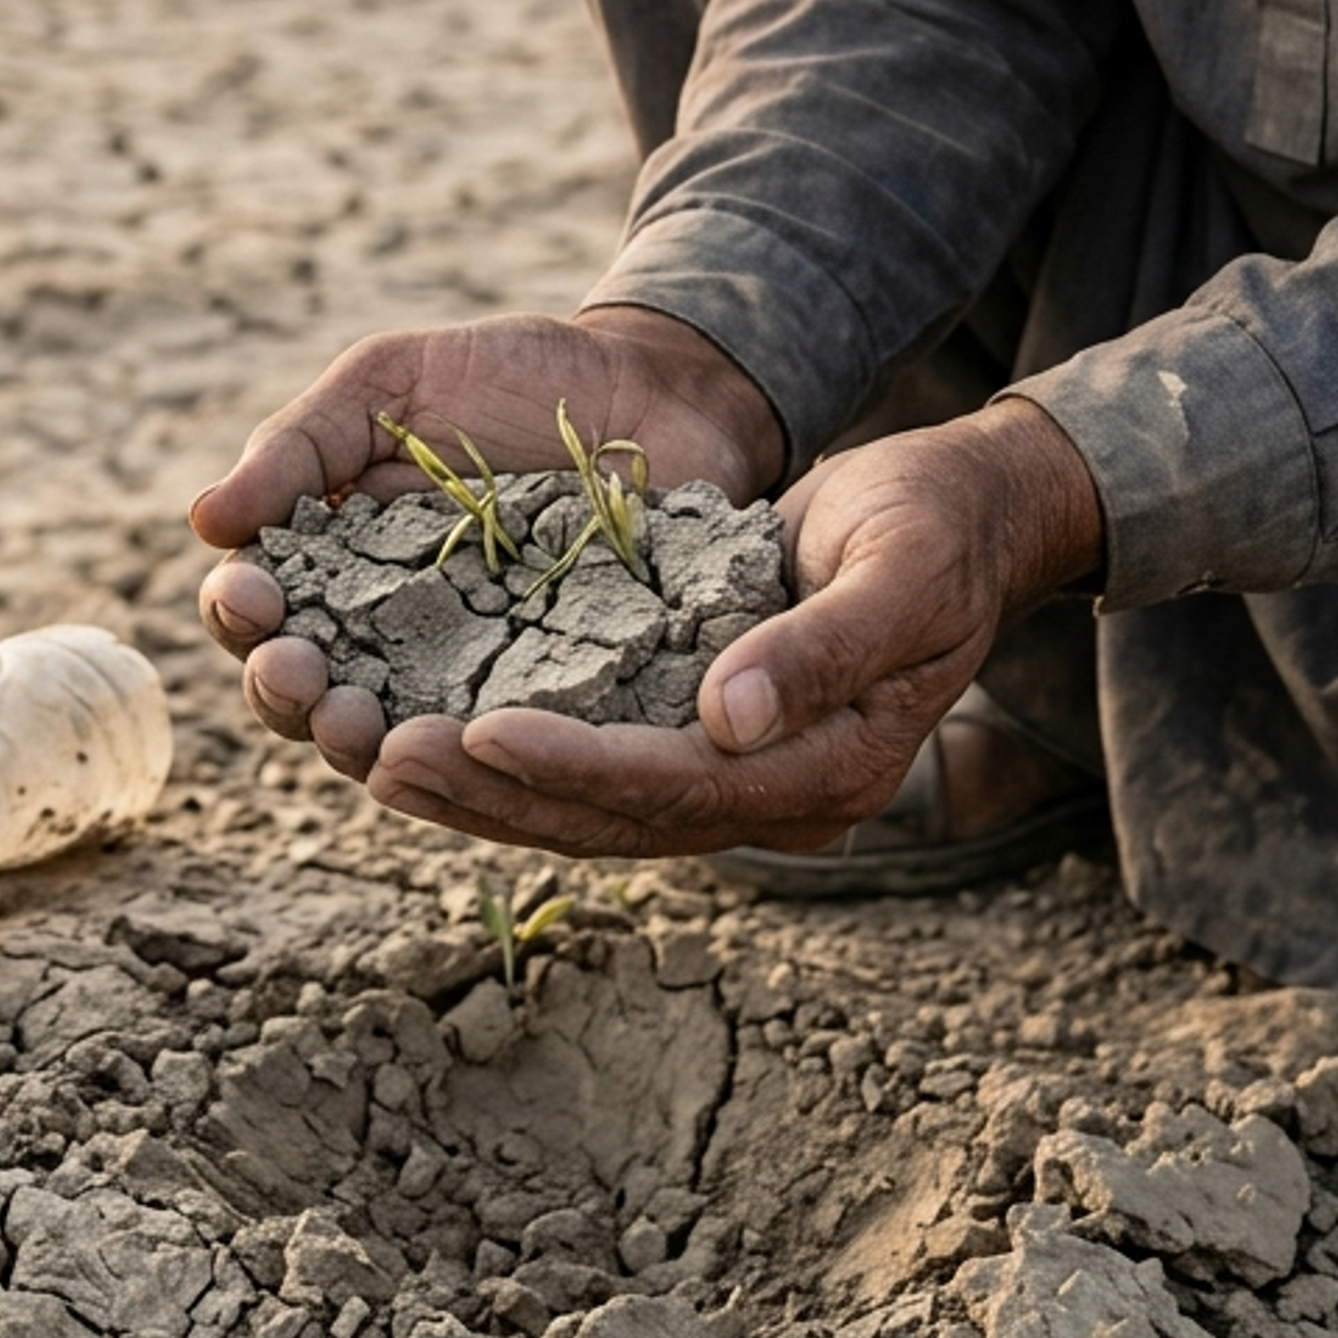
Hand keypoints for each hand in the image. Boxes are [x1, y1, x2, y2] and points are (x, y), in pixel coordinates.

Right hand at [188, 307, 786, 775]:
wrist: (653, 388)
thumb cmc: (508, 379)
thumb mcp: (391, 384)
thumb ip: (301, 445)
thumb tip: (204, 520)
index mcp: (331, 566)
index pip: (257, 612)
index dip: (238, 614)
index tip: (247, 595)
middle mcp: (387, 639)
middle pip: (308, 697)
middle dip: (286, 694)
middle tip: (297, 675)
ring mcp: (470, 679)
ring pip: (392, 742)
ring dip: (360, 745)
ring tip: (359, 724)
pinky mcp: (554, 703)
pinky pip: (509, 748)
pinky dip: (480, 756)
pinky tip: (471, 743)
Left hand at [352, 398, 1101, 857]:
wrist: (963, 519)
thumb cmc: (935, 528)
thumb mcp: (898, 570)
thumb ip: (821, 648)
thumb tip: (727, 723)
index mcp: (829, 770)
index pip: (677, 787)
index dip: (575, 767)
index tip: (481, 733)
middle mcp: (773, 797)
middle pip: (613, 818)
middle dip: (494, 794)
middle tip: (382, 754)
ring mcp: (733, 778)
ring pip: (588, 810)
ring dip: (480, 793)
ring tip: (374, 757)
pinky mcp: (694, 740)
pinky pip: (590, 768)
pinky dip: (508, 759)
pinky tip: (427, 729)